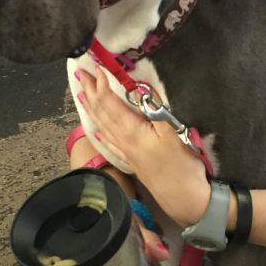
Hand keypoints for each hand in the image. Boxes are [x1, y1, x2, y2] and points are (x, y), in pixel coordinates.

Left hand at [76, 69, 210, 226]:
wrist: (185, 199)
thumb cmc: (182, 166)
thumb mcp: (174, 133)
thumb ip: (157, 110)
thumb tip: (142, 89)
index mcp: (131, 132)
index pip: (110, 104)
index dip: (102, 85)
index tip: (97, 67)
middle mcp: (123, 141)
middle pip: (101, 113)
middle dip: (91, 92)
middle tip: (80, 74)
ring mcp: (126, 152)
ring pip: (102, 126)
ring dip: (92, 108)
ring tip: (82, 94)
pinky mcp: (132, 160)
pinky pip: (109, 140)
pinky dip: (100, 130)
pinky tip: (97, 129)